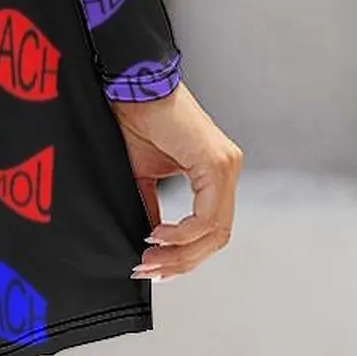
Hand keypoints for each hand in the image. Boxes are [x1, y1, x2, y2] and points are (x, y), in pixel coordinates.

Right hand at [110, 80, 242, 280]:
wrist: (130, 85)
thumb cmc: (133, 119)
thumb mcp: (142, 175)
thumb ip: (152, 207)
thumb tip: (151, 244)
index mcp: (212, 173)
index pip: (210, 229)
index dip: (184, 256)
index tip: (152, 267)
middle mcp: (226, 170)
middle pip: (216, 238)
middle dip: (181, 261)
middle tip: (148, 269)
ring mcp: (225, 167)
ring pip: (215, 232)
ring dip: (180, 253)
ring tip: (149, 257)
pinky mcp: (217, 164)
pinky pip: (207, 216)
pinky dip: (182, 233)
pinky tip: (157, 234)